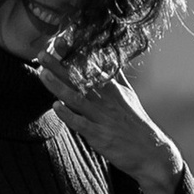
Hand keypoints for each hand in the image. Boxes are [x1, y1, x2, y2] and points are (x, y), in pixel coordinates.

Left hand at [37, 58, 181, 193]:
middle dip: (59, 66)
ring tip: (43, 74)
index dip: (73, 54)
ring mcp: (101, 117)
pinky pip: (81, 123)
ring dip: (58, 86)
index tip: (59, 40)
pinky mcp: (99, 135)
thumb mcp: (129, 96)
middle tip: (41, 53)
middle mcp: (105, 99)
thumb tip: (111, 60)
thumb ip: (117, 77)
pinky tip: (55, 106)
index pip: (89, 67)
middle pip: (78, 80)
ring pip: (77, 98)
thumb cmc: (136, 123)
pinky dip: (68, 115)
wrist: (151, 152)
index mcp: (111, 88)